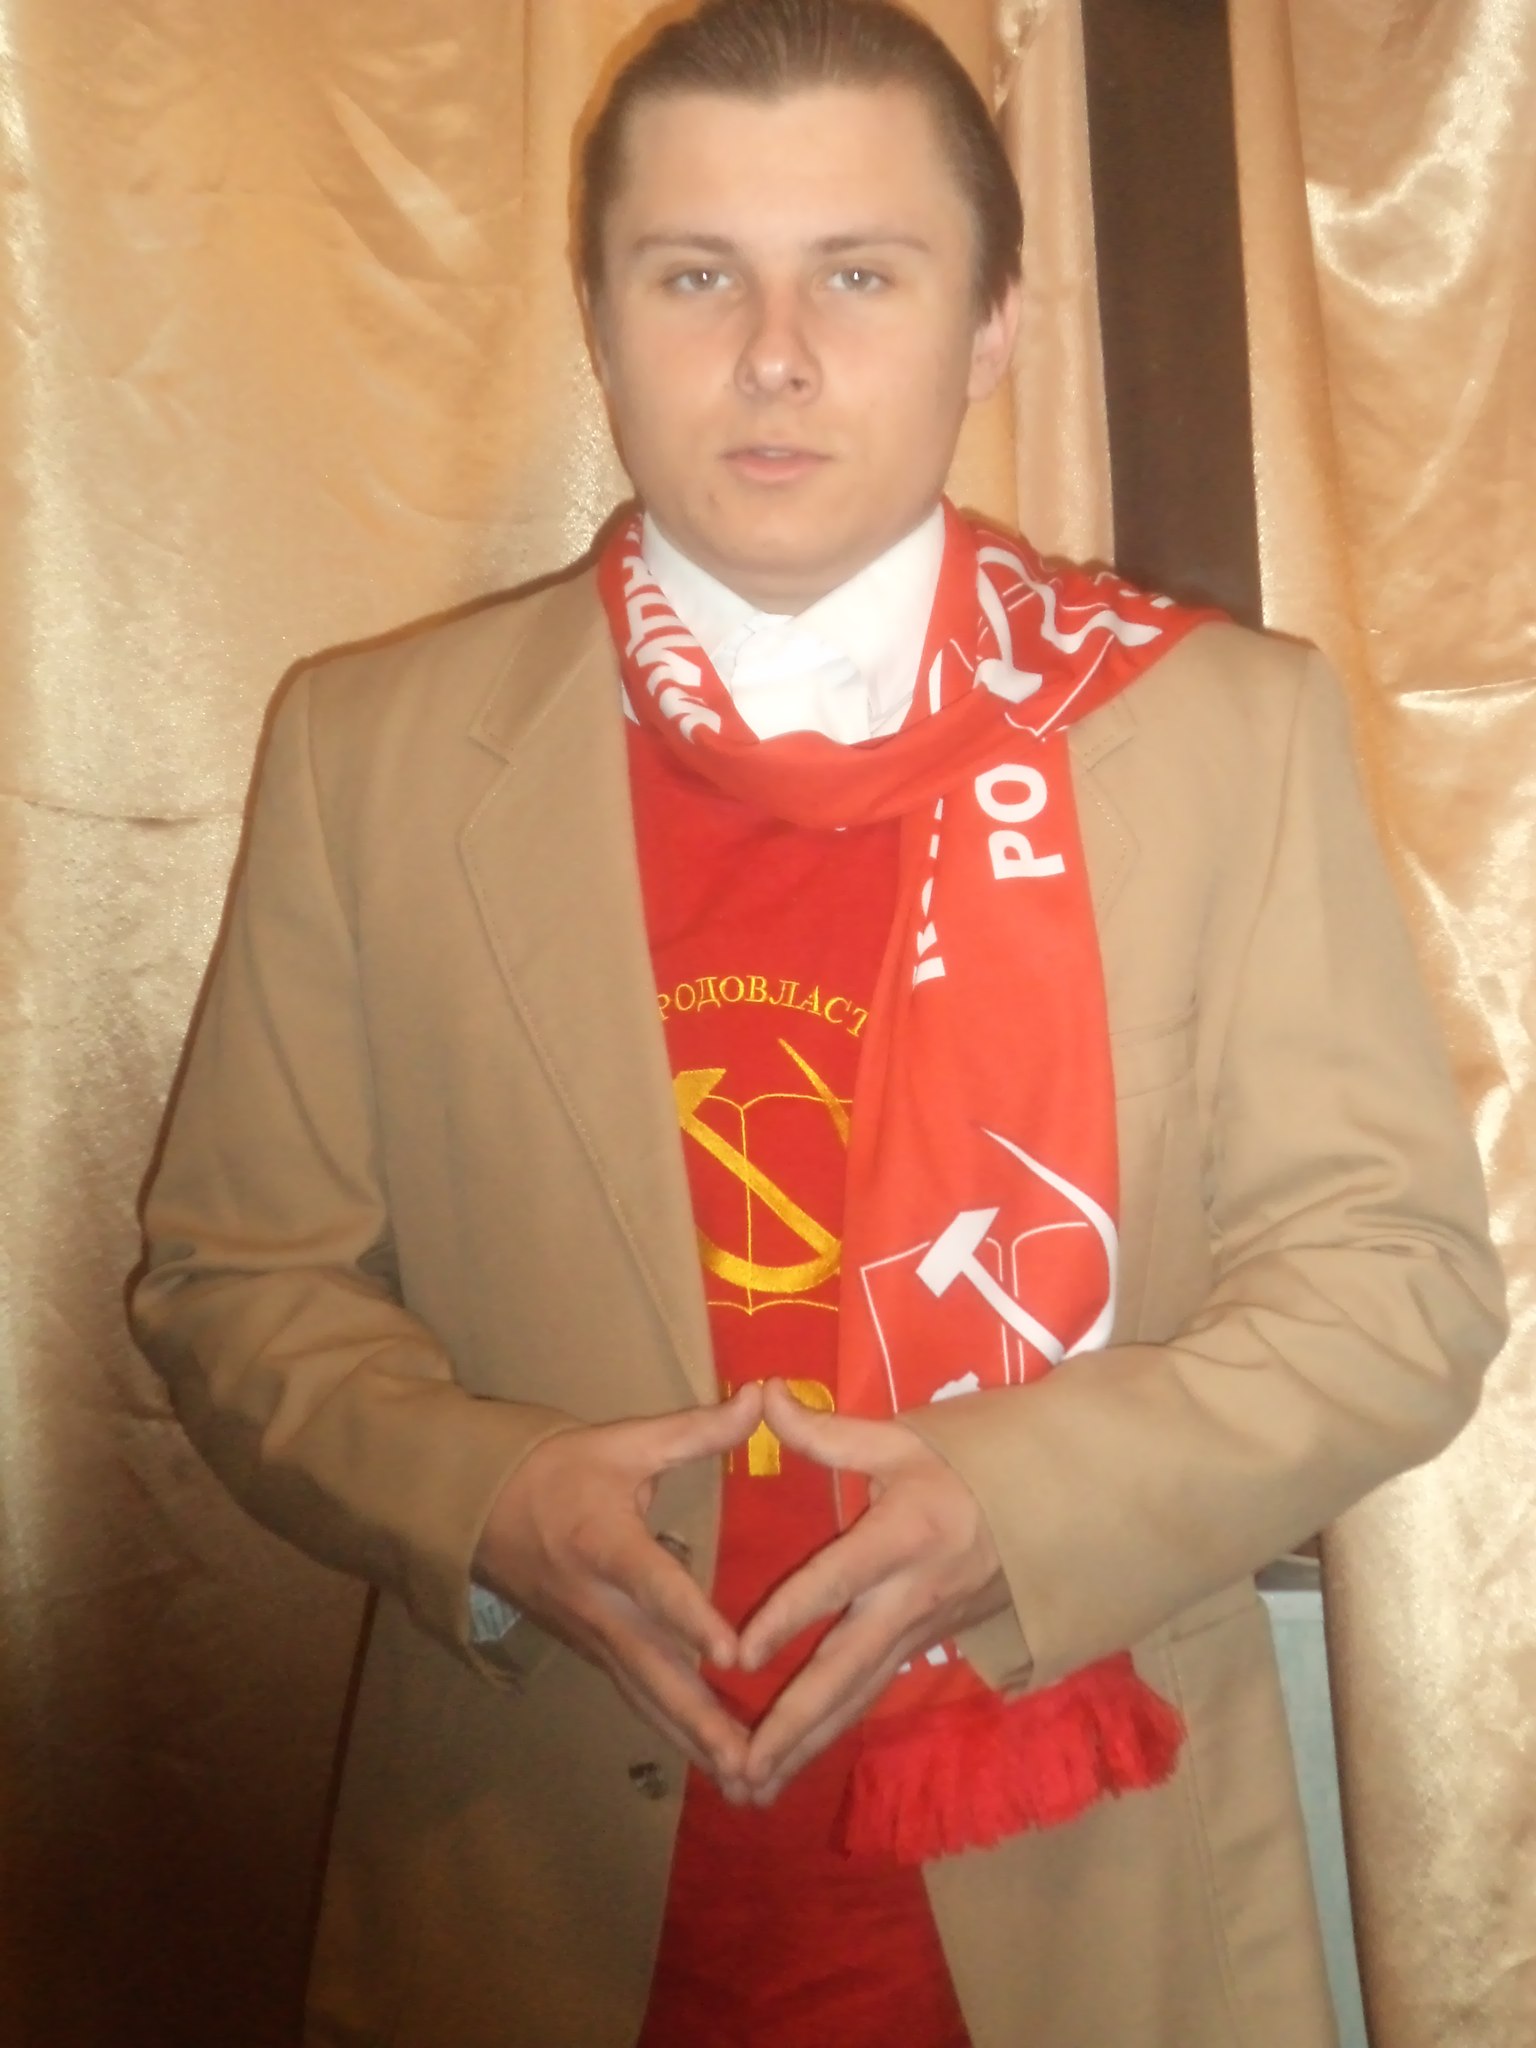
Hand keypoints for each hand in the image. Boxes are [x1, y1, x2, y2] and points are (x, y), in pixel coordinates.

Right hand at [473, 1383, 762, 1793]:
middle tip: (753, 1762)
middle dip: (702, 1720)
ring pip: (647, 1699)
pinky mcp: (593, 1655)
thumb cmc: (556, 1471)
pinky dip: (675, 1734)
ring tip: (748, 1786)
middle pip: (653, 1671)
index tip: (732, 1656)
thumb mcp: (623, 1442)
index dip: (691, 1619)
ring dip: (694, 1743)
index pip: (653, 1585)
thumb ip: (696, 1429)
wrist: (476, 1509)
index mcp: (605, 1544)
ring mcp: (592, 1639)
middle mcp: (599, 1604)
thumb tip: (762, 1394)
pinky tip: (714, 1763)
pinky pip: (638, 1699)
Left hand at [736, 1377, 1010, 1804]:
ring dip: (806, 1745)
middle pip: (845, 1669)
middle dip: (793, 1723)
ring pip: (857, 1698)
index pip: (836, 1581)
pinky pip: (871, 1696)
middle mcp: (911, 1597)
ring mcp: (922, 1633)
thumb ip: (826, 1432)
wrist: (1055, 1508)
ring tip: (753, 1789)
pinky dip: (832, 1732)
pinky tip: (795, 1763)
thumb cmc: (970, 1466)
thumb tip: (762, 1395)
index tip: (739, 1654)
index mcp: (904, 1536)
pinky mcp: (925, 1649)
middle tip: (743, 1767)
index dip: (788, 1616)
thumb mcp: (903, 1439)